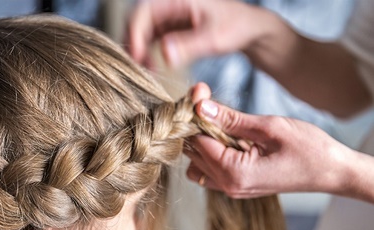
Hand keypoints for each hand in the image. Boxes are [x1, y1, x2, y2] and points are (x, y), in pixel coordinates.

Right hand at [127, 0, 265, 67]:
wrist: (246, 29)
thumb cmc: (235, 27)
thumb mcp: (214, 38)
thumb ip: (189, 45)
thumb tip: (165, 54)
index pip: (144, 11)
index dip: (136, 33)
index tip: (137, 56)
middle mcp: (169, 5)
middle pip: (138, 21)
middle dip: (134, 44)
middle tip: (136, 68)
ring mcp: (168, 17)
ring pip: (142, 32)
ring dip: (140, 51)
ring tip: (145, 72)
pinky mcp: (170, 29)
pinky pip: (151, 40)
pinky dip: (148, 54)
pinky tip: (153, 69)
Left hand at [186, 84, 356, 198]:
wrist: (331, 172)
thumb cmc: (309, 149)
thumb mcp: (269, 127)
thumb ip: (231, 119)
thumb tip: (200, 107)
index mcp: (234, 173)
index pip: (197, 142)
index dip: (196, 117)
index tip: (201, 95)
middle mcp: (228, 186)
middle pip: (193, 154)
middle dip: (197, 127)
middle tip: (210, 103)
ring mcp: (232, 189)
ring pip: (198, 165)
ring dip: (203, 142)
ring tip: (223, 125)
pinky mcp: (238, 187)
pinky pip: (210, 172)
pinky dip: (212, 154)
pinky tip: (229, 139)